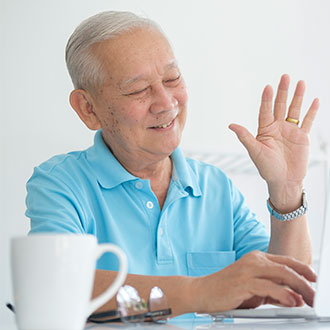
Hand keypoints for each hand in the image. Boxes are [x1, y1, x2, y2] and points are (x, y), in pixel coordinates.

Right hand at [194, 251, 315, 312]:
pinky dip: (283, 294)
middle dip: (305, 281)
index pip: (285, 261)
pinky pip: (268, 287)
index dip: (302, 269)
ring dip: (299, 288)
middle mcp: (253, 260)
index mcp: (256, 258)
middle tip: (315, 294)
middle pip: (286, 267)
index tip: (314, 278)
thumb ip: (273, 291)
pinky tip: (292, 301)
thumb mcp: (254, 290)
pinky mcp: (243, 282)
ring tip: (309, 299)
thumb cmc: (227, 291)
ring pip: (281, 274)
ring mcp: (248, 270)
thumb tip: (294, 297)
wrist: (202, 291)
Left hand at [229, 74, 318, 209]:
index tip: (268, 87)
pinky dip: (312, 112)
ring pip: (294, 110)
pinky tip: (315, 101)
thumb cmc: (267, 168)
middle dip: (283, 91)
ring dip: (298, 97)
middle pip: (280, 106)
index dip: (267, 99)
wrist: (284, 181)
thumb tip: (231, 124)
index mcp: (264, 130)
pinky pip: (307, 121)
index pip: (265, 111)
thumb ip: (245, 136)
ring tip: (300, 82)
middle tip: (285, 76)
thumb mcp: (255, 151)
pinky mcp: (302, 137)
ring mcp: (290, 131)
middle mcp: (277, 128)